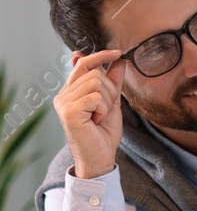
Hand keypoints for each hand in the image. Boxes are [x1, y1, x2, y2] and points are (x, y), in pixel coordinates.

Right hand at [54, 50, 126, 180]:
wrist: (100, 158)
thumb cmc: (104, 133)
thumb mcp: (112, 102)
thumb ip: (114, 81)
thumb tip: (119, 59)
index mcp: (70, 92)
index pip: (84, 64)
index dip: (101, 56)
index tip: (118, 52)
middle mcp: (63, 95)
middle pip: (96, 73)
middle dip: (111, 91)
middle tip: (105, 111)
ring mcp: (63, 103)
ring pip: (98, 82)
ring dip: (108, 101)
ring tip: (100, 117)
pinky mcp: (69, 111)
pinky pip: (97, 96)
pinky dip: (104, 109)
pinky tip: (97, 121)